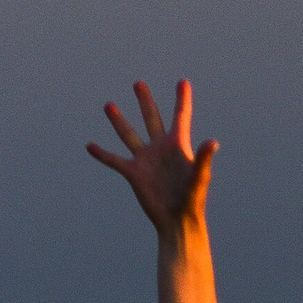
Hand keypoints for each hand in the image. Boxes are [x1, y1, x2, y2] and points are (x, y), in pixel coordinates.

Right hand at [87, 77, 216, 236]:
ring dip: (119, 121)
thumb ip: (203, 158)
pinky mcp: (134, 173)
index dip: (182, 99)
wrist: (177, 220)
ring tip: (109, 105)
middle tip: (138, 83)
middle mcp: (160, 148)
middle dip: (145, 101)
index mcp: (177, 145)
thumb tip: (212, 142)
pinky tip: (90, 146)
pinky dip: (102, 154)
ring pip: (129, 135)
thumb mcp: (199, 176)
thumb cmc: (192, 199)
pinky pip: (115, 160)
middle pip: (151, 118)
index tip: (183, 81)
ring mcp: (145, 160)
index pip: (180, 116)